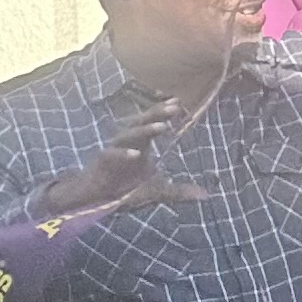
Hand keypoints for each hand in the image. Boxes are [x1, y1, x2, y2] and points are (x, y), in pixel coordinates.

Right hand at [41, 104, 197, 213]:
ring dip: (144, 130)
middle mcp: (126, 143)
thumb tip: (205, 196)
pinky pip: (111, 155)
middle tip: (174, 107)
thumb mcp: (156, 190)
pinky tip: (136, 154)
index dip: (163, 112)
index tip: (179, 102)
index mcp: (140, 144)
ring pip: (127, 135)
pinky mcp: (101, 164)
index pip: (152, 123)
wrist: (96, 199)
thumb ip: (178, 191)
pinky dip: (123, 154)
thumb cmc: (124, 188)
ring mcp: (113, 152)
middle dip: (157, 113)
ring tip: (162, 126)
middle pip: (140, 123)